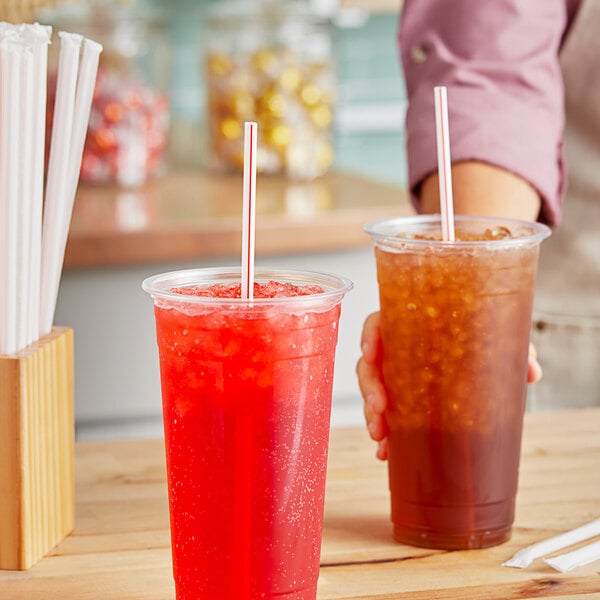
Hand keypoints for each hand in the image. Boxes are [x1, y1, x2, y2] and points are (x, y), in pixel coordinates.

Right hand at [356, 311, 542, 460]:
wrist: (481, 363)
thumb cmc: (480, 342)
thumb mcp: (497, 342)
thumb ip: (516, 350)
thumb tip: (531, 372)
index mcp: (410, 327)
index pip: (379, 323)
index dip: (369, 336)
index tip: (371, 354)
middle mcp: (397, 351)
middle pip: (369, 363)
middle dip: (369, 386)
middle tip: (379, 407)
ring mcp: (395, 378)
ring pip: (371, 392)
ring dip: (372, 414)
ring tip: (381, 436)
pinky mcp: (398, 402)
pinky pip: (383, 416)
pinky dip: (385, 436)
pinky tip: (387, 453)